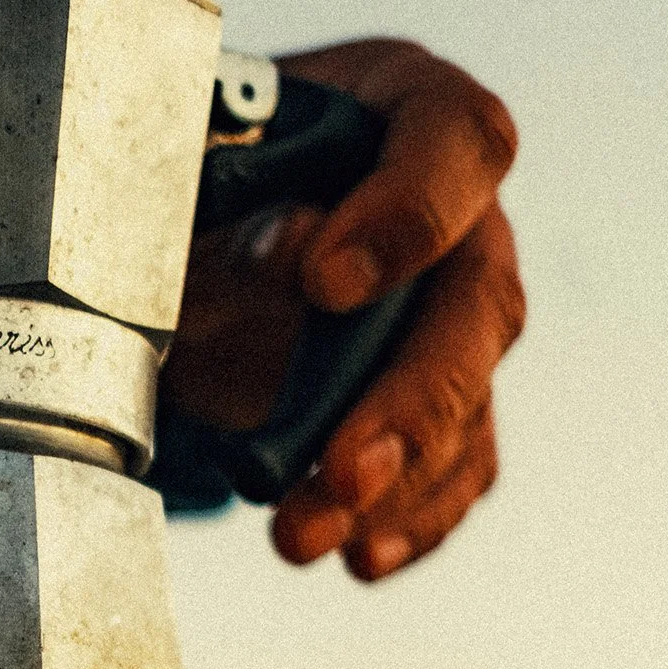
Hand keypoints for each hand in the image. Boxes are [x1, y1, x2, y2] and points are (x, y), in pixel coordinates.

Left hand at [161, 38, 523, 579]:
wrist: (188, 247)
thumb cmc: (193, 188)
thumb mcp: (191, 186)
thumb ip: (239, 212)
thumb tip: (297, 241)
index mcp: (408, 112)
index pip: (461, 142)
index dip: (411, 214)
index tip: (328, 285)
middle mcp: (461, 216)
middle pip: (480, 304)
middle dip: (411, 401)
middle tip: (342, 471)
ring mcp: (460, 314)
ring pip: (468, 402)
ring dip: (393, 485)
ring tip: (302, 536)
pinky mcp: (448, 400)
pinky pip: (455, 467)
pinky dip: (408, 521)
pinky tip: (357, 556)